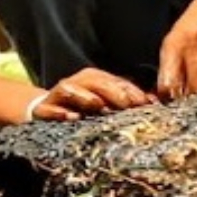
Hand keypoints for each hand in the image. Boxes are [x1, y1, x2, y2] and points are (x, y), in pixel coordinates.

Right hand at [30, 67, 155, 120]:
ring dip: (84, 97)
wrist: (44, 111)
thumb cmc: (82, 109)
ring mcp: (59, 95)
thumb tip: (153, 103)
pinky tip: (71, 117)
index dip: (131, 91)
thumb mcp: (105, 105)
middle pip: (95, 82)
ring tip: (98, 105)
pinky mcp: (42, 109)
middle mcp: (78, 83)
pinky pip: (48, 108)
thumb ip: (126, 102)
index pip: (115, 82)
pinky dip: (59, 112)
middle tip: (127, 104)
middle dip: (112, 92)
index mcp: (95, 80)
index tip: (145, 103)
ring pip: (70, 89)